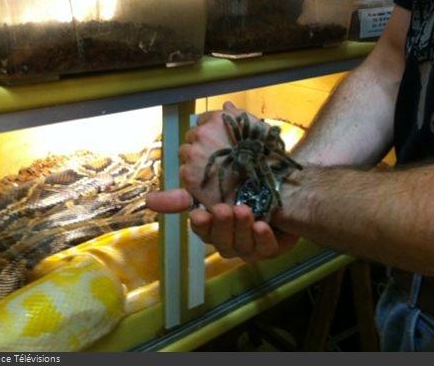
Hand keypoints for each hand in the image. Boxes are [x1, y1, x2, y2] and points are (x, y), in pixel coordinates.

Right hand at [145, 189, 298, 261]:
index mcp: (214, 225)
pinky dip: (262, 238)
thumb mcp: (218, 182)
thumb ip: (188, 190)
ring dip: (241, 229)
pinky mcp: (271, 247)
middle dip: (221, 226)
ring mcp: (251, 246)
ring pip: (241, 247)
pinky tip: (262, 225)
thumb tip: (147, 200)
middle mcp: (230, 239)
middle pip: (221, 242)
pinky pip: (266, 249)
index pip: (202, 230)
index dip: (200, 225)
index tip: (198, 214)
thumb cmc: (247, 186)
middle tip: (223, 208)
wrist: (286, 187)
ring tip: (244, 210)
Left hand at [179, 101, 265, 207]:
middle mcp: (202, 133)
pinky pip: (184, 171)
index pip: (202, 121)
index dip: (209, 131)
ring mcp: (193, 154)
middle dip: (200, 144)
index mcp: (217, 120)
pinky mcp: (188, 174)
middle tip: (213, 156)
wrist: (262, 184)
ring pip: (185, 153)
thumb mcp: (256, 128)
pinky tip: (207, 180)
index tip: (215, 141)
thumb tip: (226, 105)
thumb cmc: (263, 154)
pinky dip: (193, 175)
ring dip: (193, 158)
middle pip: (191, 136)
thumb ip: (238, 115)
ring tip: (209, 169)